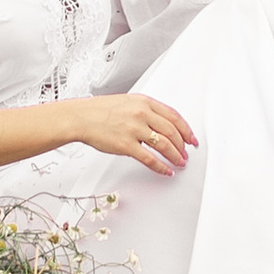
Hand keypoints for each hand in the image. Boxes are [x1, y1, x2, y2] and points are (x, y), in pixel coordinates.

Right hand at [70, 91, 198, 177]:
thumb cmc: (101, 110)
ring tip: (179, 162)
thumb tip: (164, 123)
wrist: (81, 117)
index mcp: (144, 102)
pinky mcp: (126, 145)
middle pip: (172, 131)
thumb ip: (146, 110)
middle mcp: (142, 114)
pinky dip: (161, 167)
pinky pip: (149, 159)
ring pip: (164, 145)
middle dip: (183, 145)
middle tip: (186, 153)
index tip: (192, 139)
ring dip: (175, 156)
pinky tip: (166, 170)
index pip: (174, 116)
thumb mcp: (128, 102)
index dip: (186, 129)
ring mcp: (134, 130)